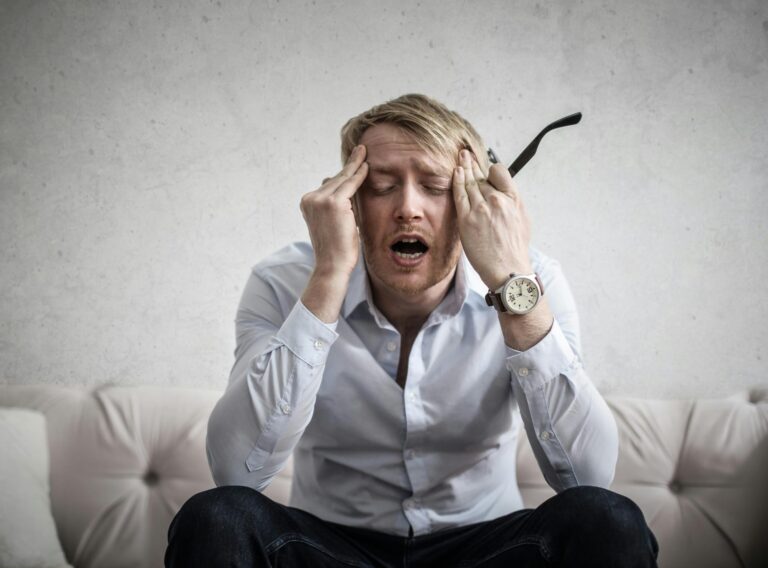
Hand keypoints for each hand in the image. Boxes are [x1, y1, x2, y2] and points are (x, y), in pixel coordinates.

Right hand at [300, 145, 367, 279]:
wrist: (332, 265)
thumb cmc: (336, 249)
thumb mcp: (333, 223)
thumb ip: (336, 206)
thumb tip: (345, 189)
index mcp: (307, 203)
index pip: (328, 185)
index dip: (342, 174)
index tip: (351, 163)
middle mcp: (310, 199)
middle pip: (335, 179)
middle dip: (349, 167)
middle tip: (360, 150)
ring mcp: (320, 200)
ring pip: (342, 180)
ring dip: (355, 166)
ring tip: (363, 152)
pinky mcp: (334, 203)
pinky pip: (350, 185)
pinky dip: (359, 175)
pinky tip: (366, 166)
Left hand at [451, 149, 531, 289]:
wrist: (508, 269)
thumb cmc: (515, 248)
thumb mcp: (522, 220)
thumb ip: (512, 202)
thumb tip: (504, 192)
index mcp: (512, 199)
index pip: (499, 172)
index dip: (491, 170)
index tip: (486, 169)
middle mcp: (497, 200)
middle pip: (481, 176)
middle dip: (473, 164)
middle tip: (466, 153)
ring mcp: (481, 209)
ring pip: (469, 182)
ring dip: (463, 168)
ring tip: (460, 158)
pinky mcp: (467, 219)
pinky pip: (459, 194)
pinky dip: (457, 181)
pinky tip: (455, 172)